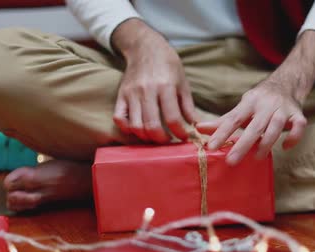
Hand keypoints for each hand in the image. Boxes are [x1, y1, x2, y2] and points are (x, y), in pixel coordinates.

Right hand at [111, 19, 196, 142]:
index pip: (172, 118)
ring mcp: (131, 93)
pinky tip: (138, 129)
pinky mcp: (121, 95)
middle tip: (169, 141)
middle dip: (162, 140)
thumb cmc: (168, 65)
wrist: (145, 47)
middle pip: (152, 126)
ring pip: (135, 125)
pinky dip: (127, 129)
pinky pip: (119, 118)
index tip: (184, 137)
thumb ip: (188, 106)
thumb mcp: (183, 82)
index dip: (180, 133)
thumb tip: (195, 126)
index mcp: (166, 86)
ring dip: (146, 137)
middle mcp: (147, 90)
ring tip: (155, 136)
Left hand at [196, 80, 306, 164]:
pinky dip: (293, 137)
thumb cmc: (258, 101)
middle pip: (254, 126)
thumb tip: (198, 128)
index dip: (222, 133)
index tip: (211, 147)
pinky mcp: (298, 115)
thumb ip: (222, 121)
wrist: (287, 84)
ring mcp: (283, 110)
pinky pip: (299, 126)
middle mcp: (266, 105)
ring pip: (276, 127)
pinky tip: (285, 147)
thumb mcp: (241, 108)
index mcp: (249, 102)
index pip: (233, 118)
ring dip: (266, 143)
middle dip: (242, 144)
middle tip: (230, 162)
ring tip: (256, 158)